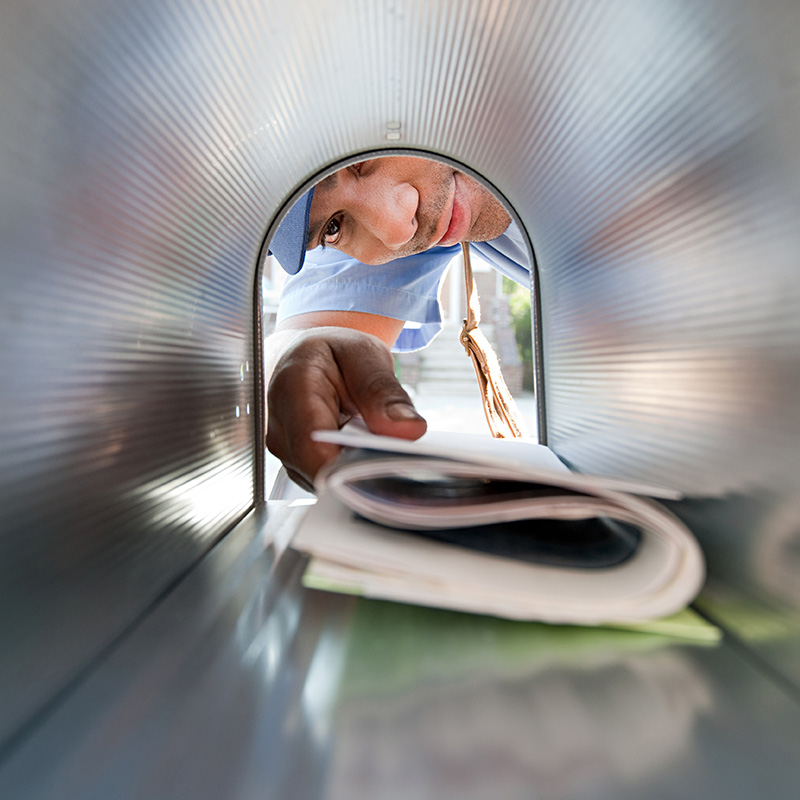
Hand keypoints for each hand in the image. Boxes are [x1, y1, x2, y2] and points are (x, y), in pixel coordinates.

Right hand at [266, 327, 426, 489]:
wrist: (308, 355)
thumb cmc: (333, 353)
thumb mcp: (365, 357)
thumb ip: (385, 393)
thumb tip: (409, 429)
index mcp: (293, 390)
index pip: (316, 449)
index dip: (353, 469)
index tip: (389, 467)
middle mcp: (279, 426)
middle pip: (322, 471)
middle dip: (362, 469)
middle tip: (391, 447)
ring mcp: (284, 450)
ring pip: (325, 481)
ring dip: (355, 471)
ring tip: (371, 440)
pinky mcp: (294, 465)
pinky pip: (326, 480)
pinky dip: (348, 471)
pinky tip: (360, 449)